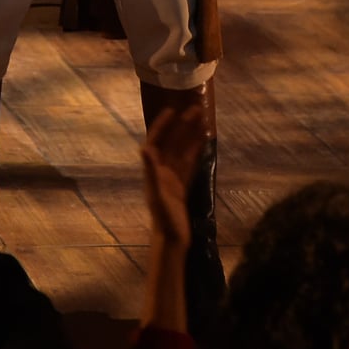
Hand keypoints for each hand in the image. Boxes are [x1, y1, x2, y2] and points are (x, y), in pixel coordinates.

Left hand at [141, 105, 207, 250]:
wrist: (172, 240)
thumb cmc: (164, 219)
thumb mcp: (158, 195)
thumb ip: (152, 172)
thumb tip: (145, 149)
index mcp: (154, 171)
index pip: (156, 141)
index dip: (162, 125)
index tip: (172, 110)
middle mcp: (162, 171)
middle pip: (172, 142)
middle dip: (182, 125)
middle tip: (195, 108)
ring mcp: (173, 177)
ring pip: (183, 150)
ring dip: (191, 135)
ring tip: (202, 119)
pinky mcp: (183, 185)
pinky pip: (190, 162)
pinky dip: (196, 150)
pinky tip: (204, 141)